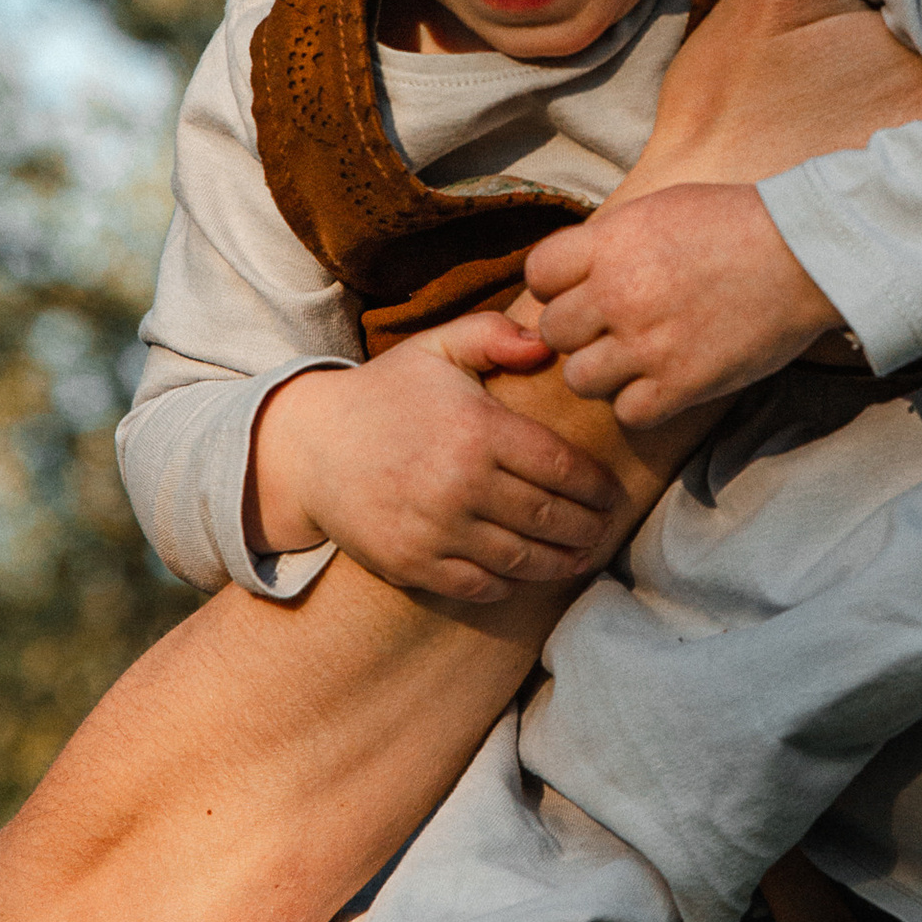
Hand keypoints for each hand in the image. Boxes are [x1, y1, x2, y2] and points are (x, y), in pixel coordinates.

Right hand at [247, 311, 624, 605]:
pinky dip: (510, 584)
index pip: (563, 468)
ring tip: (581, 556)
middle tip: (606, 530)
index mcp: (478, 429)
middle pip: (551, 518)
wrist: (308, 447)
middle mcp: (462, 484)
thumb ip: (495, 336)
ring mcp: (436, 529)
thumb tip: (549, 345)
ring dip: (560, 562)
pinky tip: (526, 574)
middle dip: (589, 528)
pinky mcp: (413, 564)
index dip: (598, 487)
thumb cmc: (384, 394)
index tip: (614, 495)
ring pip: (522, 558)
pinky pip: (479, 585)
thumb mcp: (436, 348)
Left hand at [524, 184, 839, 423]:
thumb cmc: (739, 224)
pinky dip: (642, 403)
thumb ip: (612, 240)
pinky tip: (664, 382)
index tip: (582, 289)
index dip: (557, 284)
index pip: (538, 274)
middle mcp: (619, 293)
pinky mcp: (681, 384)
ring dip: (604, 371)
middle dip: (578, 330)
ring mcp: (648, 343)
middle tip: (613, 327)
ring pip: (580, 378)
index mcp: (611, 242)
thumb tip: (574, 270)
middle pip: (554, 331)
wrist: (807, 255)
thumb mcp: (662, 209)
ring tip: (637, 358)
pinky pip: (627, 412)